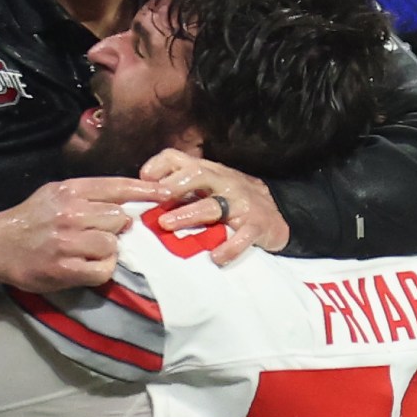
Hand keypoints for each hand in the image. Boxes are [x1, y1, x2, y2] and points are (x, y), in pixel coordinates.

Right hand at [0, 177, 160, 295]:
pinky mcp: (64, 268)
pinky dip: (101, 271)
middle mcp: (71, 212)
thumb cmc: (29, 219)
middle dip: (117, 228)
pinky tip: (87, 268)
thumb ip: (87, 194)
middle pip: (120, 218)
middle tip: (102, 235)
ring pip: (112, 244)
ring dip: (108, 251)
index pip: (118, 187)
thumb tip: (125, 199)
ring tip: (91, 252)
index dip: (146, 191)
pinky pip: (102, 269)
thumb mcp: (54, 193)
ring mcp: (67, 241)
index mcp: (70, 190)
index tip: (166, 194)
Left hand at [142, 150, 290, 264]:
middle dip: (176, 184)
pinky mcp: (257, 225)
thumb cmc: (231, 202)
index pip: (179, 158)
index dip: (160, 165)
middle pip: (198, 173)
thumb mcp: (206, 189)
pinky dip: (230, 248)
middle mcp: (223, 182)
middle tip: (157, 197)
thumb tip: (140, 198)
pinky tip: (216, 258)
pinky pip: (243, 236)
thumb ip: (178, 191)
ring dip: (189, 214)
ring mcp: (241, 203)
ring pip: (213, 205)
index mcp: (207, 173)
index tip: (144, 178)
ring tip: (167, 224)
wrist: (275, 216)